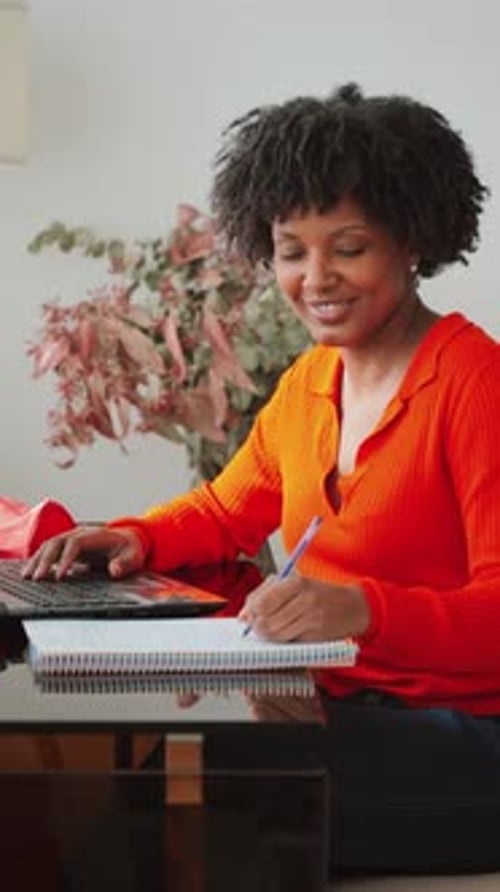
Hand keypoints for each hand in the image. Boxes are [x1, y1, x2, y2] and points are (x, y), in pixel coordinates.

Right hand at [22, 525, 146, 579]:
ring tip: (27, 577)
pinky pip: (49, 552)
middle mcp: (79, 534)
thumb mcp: (134, 556)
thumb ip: (125, 563)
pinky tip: (31, 572)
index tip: (59, 576)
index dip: (66, 559)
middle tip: (37, 578)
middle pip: (56, 543)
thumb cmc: (129, 548)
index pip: (75, 544)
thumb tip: (114, 570)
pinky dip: (38, 561)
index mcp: (94, 536)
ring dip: (37, 560)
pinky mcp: (67, 547)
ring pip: (49, 546)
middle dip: (45, 561)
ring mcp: (71, 539)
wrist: (127, 539)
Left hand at [238, 573, 369, 641]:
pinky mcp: (317, 636)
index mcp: (296, 582)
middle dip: (257, 627)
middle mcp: (305, 600)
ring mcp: (312, 619)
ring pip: (276, 635)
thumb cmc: (319, 593)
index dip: (250, 612)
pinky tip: (291, 632)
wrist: (353, 606)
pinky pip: (290, 643)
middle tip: (259, 626)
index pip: (262, 602)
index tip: (248, 616)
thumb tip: (243, 615)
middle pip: (266, 621)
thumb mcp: (295, 582)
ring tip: (275, 629)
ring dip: (269, 636)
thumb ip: (266, 593)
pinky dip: (285, 640)